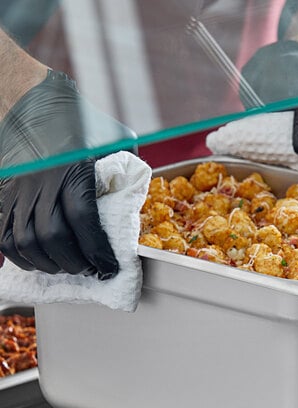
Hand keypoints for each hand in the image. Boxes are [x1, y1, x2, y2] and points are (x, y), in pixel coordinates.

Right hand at [0, 70, 135, 276]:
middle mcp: (42, 179)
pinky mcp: (4, 193)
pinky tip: (38, 262)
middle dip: (74, 262)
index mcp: (73, 167)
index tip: (110, 267)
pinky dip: (18, 256)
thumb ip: (127, 169)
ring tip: (68, 268)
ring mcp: (19, 188)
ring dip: (48, 263)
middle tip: (91, 270)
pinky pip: (3, 234)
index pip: (82, 218)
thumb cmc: (80, 122)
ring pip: (25, 240)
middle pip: (52, 235)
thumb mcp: (114, 140)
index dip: (97, 250)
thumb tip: (139, 200)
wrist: (32, 102)